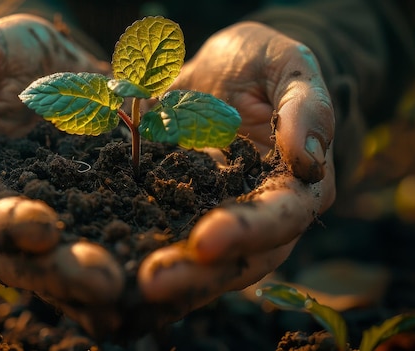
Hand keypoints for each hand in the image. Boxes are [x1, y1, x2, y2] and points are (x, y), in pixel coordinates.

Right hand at [0, 14, 123, 335]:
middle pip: (31, 257)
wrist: (64, 59)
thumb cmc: (8, 55)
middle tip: (103, 281)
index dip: (6, 224)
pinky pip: (123, 234)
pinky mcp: (107, 206)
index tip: (41, 226)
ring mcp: (67, 214)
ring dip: (105, 278)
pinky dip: (142, 253)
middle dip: (63, 271)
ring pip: (77, 259)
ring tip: (138, 285)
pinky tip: (173, 263)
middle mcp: (19, 211)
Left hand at [137, 21, 335, 318]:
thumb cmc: (264, 63)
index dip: (247, 231)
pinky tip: (107, 265)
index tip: (206, 239)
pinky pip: (160, 236)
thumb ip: (304, 106)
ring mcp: (214, 215)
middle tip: (152, 283)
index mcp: (297, 186)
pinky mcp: (177, 209)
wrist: (223, 68)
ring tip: (123, 285)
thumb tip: (307, 159)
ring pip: (197, 261)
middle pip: (236, 258)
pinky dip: (138, 253)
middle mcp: (258, 214)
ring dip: (164, 276)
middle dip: (196, 275)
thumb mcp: (288, 66)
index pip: (280, 217)